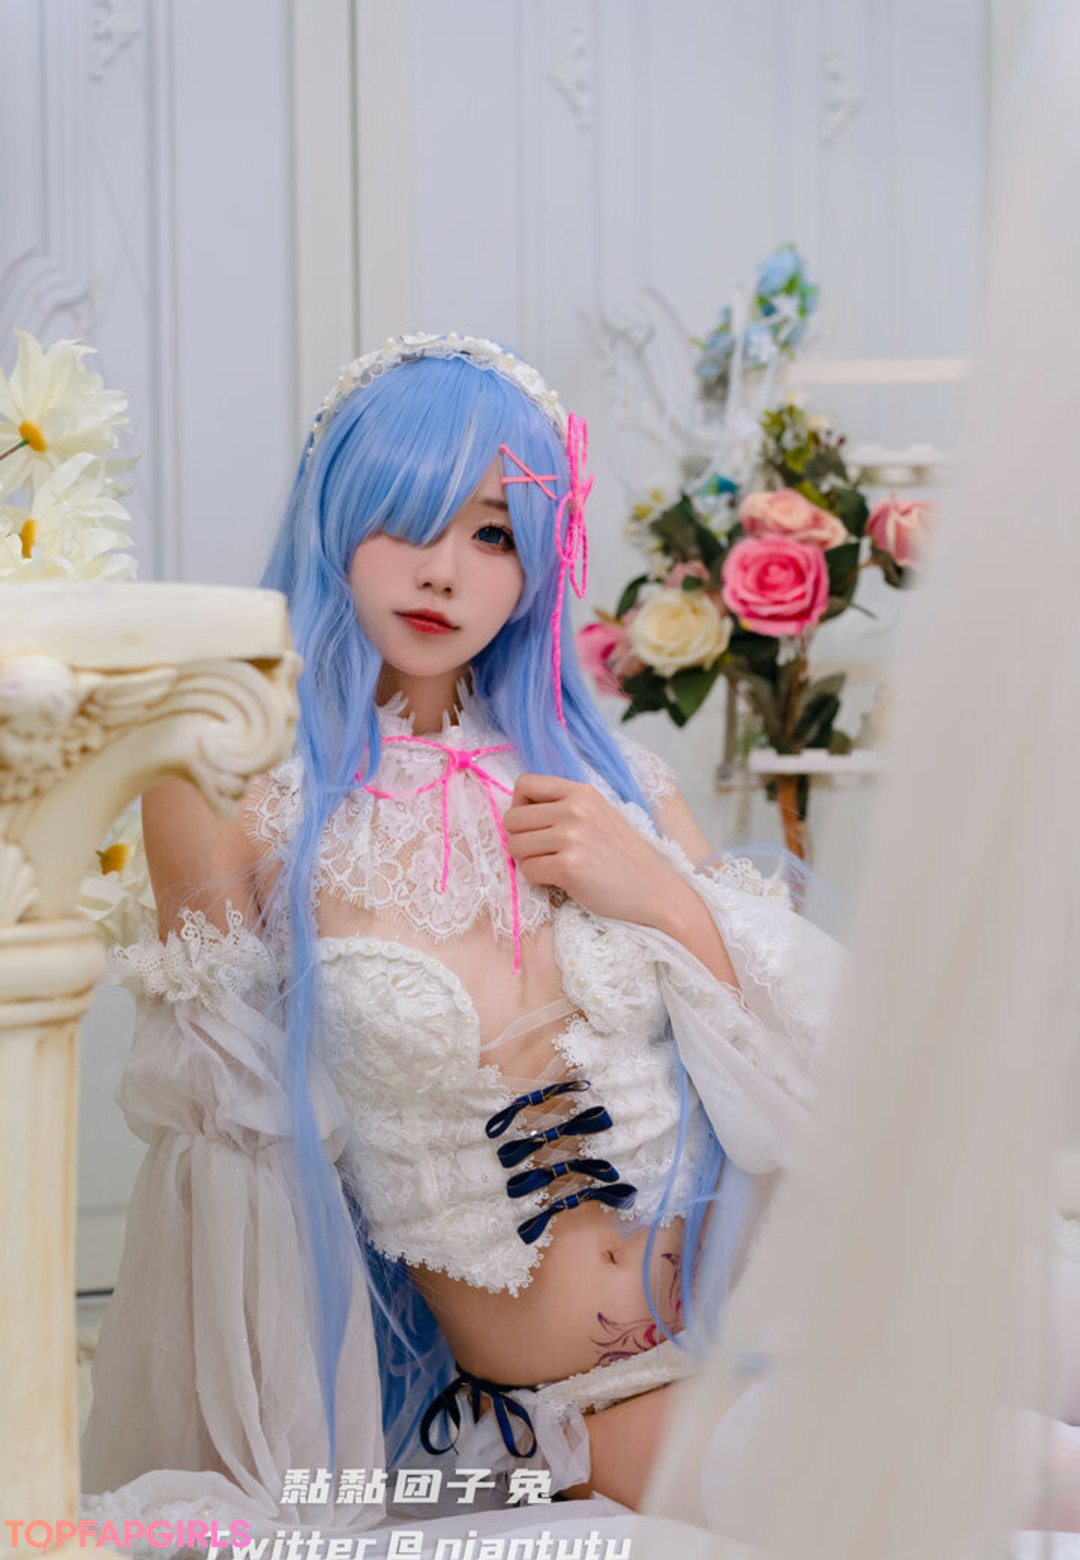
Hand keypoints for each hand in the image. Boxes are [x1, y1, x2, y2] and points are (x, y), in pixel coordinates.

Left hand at [502, 772, 689, 928]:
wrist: (655, 889)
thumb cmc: (622, 856)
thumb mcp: (598, 815)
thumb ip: (563, 806)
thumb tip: (518, 810)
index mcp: (581, 792)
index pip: (524, 783)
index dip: (519, 806)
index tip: (533, 825)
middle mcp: (575, 809)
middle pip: (512, 819)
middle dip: (520, 839)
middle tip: (542, 852)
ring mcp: (572, 837)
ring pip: (515, 845)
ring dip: (527, 860)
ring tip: (552, 865)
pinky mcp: (569, 867)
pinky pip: (528, 871)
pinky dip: (538, 879)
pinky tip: (560, 880)